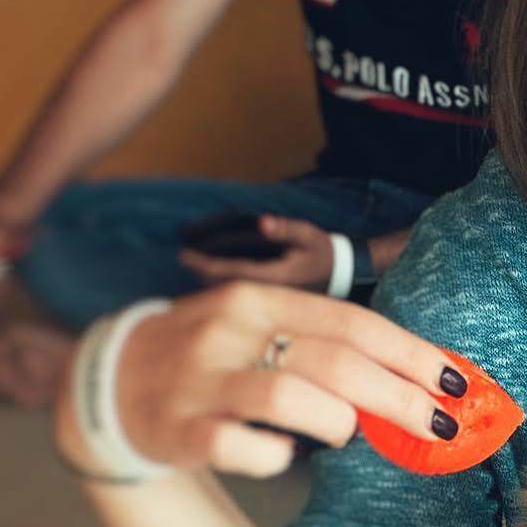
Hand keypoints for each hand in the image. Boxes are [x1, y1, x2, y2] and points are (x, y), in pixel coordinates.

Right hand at [53, 281, 466, 480]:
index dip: (409, 354)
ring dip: (337, 422)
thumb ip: (324, 347)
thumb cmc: (211, 357)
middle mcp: (230, 334)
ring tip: (346, 434)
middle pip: (335, 363)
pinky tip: (281, 455)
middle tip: (439, 425)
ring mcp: (202, 382)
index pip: (352, 323)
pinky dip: (271, 456)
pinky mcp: (178, 431)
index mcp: (259, 303)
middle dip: (399, 398)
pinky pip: (238, 446)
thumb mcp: (261, 329)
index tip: (455, 381)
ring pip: (288, 397)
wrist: (111, 383)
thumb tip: (411, 382)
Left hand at [178, 214, 339, 290]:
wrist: (342, 277)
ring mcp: (267, 303)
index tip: (184, 254)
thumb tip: (263, 222)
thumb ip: (286, 229)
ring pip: (228, 295)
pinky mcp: (268, 304)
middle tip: (185, 256)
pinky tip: (213, 278)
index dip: (202, 264)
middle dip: (201, 273)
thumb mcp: (309, 236)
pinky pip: (237, 297)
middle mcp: (267, 295)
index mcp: (274, 279)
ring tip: (194, 266)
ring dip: (209, 281)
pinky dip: (221, 287)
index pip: (229, 273)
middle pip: (222, 288)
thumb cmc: (323, 254)